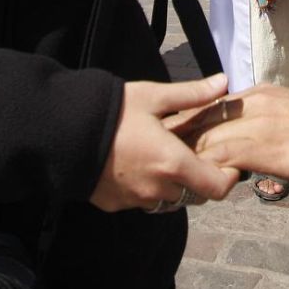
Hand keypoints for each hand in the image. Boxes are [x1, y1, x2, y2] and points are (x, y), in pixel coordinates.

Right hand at [89, 74, 239, 211]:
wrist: (61, 131)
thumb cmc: (110, 112)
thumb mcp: (153, 97)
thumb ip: (191, 95)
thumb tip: (223, 83)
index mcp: (173, 163)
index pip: (217, 188)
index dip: (227, 177)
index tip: (225, 161)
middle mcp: (157, 189)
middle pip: (195, 195)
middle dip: (199, 178)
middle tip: (192, 153)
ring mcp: (135, 200)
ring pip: (169, 200)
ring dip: (173, 185)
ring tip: (163, 156)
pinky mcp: (115, 204)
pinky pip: (143, 201)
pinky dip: (148, 188)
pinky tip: (137, 164)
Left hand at [177, 85, 288, 188]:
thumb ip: (262, 119)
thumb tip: (243, 136)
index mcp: (258, 94)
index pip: (211, 104)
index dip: (189, 122)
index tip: (172, 136)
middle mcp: (253, 102)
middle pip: (202, 118)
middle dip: (180, 138)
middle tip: (159, 156)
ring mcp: (255, 123)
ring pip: (206, 137)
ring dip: (188, 157)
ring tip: (175, 175)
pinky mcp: (260, 146)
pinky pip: (220, 157)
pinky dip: (206, 170)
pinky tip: (201, 183)